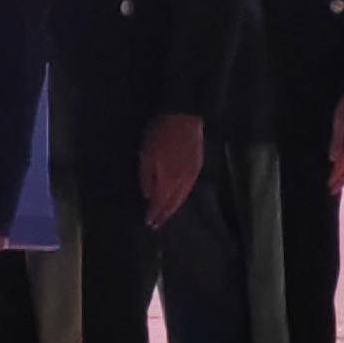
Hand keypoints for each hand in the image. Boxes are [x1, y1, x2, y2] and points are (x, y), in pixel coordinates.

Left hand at [138, 112, 204, 228]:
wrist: (184, 117)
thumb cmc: (160, 134)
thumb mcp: (145, 154)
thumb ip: (146, 177)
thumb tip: (147, 196)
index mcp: (167, 180)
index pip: (159, 203)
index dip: (154, 214)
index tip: (149, 223)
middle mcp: (181, 182)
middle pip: (172, 204)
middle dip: (163, 215)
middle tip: (156, 225)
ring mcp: (191, 175)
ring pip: (182, 198)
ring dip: (173, 209)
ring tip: (166, 216)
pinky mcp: (197, 167)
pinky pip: (188, 189)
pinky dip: (182, 198)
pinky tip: (178, 199)